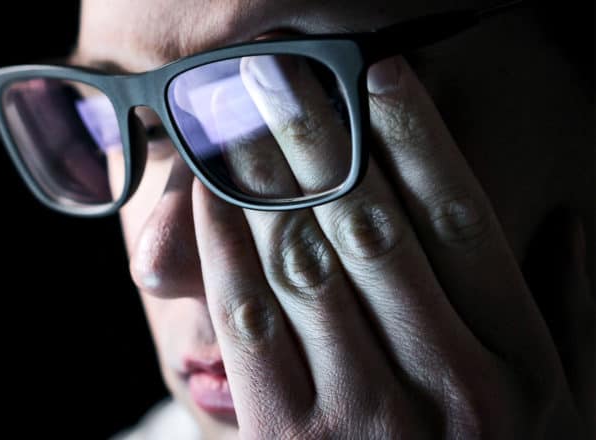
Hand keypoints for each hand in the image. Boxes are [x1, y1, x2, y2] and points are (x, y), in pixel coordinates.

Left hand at [192, 55, 592, 437]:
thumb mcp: (565, 411)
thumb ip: (568, 320)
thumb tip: (568, 226)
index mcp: (518, 366)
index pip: (461, 220)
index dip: (415, 139)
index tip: (378, 77)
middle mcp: (447, 383)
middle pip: (371, 226)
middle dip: (320, 138)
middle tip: (282, 77)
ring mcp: (364, 415)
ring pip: (303, 260)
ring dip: (261, 177)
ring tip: (235, 116)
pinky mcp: (287, 438)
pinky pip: (249, 318)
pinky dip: (222, 245)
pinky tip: (208, 194)